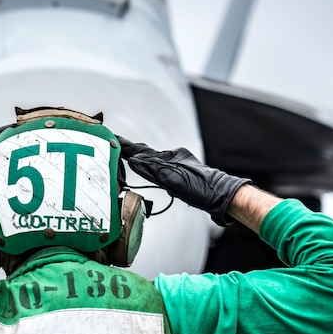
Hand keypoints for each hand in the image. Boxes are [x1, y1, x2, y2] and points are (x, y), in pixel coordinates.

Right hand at [119, 138, 250, 226]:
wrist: (220, 194)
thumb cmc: (200, 189)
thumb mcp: (174, 181)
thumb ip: (153, 170)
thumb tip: (134, 160)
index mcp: (167, 159)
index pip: (141, 151)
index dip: (126, 147)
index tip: (113, 138)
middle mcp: (171, 158)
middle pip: (146, 153)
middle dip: (130, 149)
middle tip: (116, 143)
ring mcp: (176, 164)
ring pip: (154, 159)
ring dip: (140, 156)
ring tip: (127, 152)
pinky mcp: (181, 170)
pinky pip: (162, 165)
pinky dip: (153, 164)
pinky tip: (151, 167)